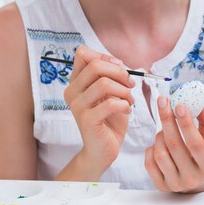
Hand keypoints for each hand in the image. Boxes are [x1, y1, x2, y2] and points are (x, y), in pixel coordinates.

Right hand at [63, 46, 135, 178]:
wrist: (103, 150)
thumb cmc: (109, 121)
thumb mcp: (111, 94)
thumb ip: (111, 77)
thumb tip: (119, 64)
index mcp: (76, 83)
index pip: (83, 54)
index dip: (105, 57)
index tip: (120, 69)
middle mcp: (72, 92)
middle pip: (95, 66)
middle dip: (120, 73)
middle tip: (130, 85)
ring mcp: (78, 106)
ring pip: (104, 83)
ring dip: (124, 90)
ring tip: (129, 100)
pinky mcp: (87, 120)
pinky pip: (110, 103)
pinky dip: (124, 104)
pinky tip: (127, 110)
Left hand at [144, 97, 203, 192]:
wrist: (198, 184)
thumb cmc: (203, 157)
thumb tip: (199, 104)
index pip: (196, 144)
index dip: (186, 124)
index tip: (179, 105)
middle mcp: (193, 178)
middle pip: (175, 146)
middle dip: (167, 120)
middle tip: (163, 101)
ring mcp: (176, 184)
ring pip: (160, 153)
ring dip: (159, 135)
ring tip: (164, 130)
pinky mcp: (162, 186)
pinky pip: (149, 163)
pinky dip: (151, 149)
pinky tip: (158, 145)